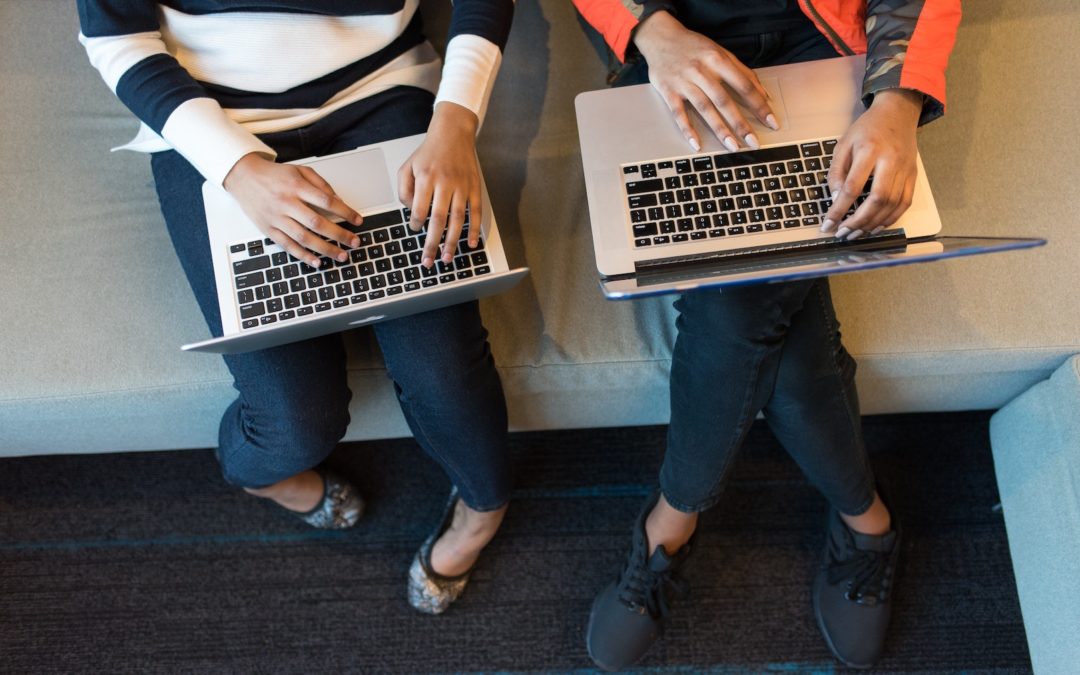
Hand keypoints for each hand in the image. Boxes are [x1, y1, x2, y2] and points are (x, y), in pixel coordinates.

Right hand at [223, 153, 361, 267]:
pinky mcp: (268, 229)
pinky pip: (287, 246)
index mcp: (296, 186)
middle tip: (355, 242)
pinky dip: (303, 256)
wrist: (243, 177)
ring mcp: (276, 218)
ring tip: (342, 256)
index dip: (345, 212)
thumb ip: (321, 184)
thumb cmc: (274, 175)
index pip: (327, 201)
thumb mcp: (300, 170)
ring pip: (304, 238)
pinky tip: (317, 262)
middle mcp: (286, 202)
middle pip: (318, 223)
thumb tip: (339, 201)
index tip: (358, 220)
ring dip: (325, 249)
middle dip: (339, 235)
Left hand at [398, 102, 482, 267]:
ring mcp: (462, 186)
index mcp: (426, 177)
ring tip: (447, 258)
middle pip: (438, 219)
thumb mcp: (407, 166)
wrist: (453, 133)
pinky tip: (470, 244)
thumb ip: (404, 189)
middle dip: (432, 243)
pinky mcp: (474, 188)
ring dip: (452, 241)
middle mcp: (445, 183)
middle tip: (428, 261)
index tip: (414, 229)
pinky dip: (474, 230)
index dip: (415, 223)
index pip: (419, 208)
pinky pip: (475, 212)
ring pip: (457, 219)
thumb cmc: (429, 152)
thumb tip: (411, 211)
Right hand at [633, 11, 778, 151]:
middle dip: (741, 123)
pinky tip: (696, 144)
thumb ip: (742, 72)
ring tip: (732, 146)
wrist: (661, 38)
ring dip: (719, 129)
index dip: (759, 105)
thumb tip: (764, 94)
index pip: (744, 85)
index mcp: (718, 60)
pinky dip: (687, 129)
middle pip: (724, 100)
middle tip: (753, 142)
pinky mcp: (668, 91)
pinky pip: (679, 113)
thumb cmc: (694, 47)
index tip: (771, 121)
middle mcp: (702, 71)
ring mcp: (684, 82)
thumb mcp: (720, 52)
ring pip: (704, 108)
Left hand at [822, 89, 922, 239]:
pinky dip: (891, 218)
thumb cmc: (867, 128)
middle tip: (843, 234)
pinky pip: (905, 203)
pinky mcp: (913, 175)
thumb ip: (837, 172)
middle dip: (858, 221)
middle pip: (877, 199)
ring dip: (873, 224)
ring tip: (856, 234)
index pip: (853, 187)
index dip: (840, 209)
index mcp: (870, 150)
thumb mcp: (844, 144)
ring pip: (892, 204)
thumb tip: (835, 199)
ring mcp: (905, 169)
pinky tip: (876, 227)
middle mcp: (891, 160)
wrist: (898, 112)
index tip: (828, 224)